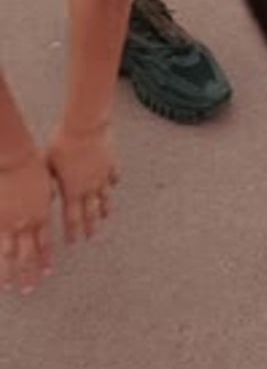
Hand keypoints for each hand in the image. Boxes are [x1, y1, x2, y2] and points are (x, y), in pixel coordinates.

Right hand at [0, 152, 53, 293]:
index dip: (44, 258)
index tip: (46, 272)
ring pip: (10, 254)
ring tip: (10, 288)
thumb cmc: (32, 162)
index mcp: (42, 213)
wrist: (15, 158)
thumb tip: (54, 194)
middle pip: (28, 254)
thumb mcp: (46, 178)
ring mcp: (10, 222)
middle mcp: (27, 222)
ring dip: (11, 273)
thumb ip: (48, 192)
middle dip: (29, 273)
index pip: (44, 242)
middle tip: (29, 290)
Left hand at [46, 123, 118, 244]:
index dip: (72, 231)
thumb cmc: (63, 142)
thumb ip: (51, 180)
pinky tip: (114, 185)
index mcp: (72, 190)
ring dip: (104, 209)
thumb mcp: (49, 163)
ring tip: (105, 216)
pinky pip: (114, 177)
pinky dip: (113, 183)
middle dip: (90, 227)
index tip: (73, 242)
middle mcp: (89, 187)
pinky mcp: (111, 164)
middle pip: (90, 213)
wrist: (86, 126)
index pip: (72, 217)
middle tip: (91, 237)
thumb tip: (50, 193)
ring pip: (105, 198)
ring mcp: (102, 176)